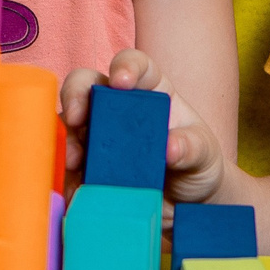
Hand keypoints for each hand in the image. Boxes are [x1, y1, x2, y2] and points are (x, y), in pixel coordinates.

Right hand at [58, 48, 224, 203]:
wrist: (186, 204)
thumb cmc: (196, 164)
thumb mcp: (204, 154)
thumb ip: (192, 148)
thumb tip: (171, 149)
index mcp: (148, 90)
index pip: (133, 65)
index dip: (125, 67)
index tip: (120, 82)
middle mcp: (114, 107)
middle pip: (85, 85)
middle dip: (76, 95)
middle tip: (77, 116)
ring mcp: (95, 135)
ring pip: (68, 125)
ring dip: (67, 139)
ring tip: (74, 160)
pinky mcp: (84, 166)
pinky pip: (66, 165)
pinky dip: (66, 174)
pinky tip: (77, 187)